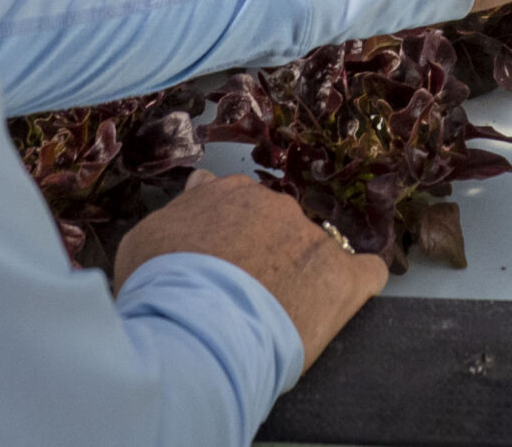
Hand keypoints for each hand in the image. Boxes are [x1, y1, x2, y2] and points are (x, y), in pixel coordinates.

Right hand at [115, 172, 385, 379]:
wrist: (195, 328)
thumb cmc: (161, 287)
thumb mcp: (145, 238)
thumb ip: (180, 209)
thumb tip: (199, 183)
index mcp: (231, 194)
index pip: (239, 206)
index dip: (231, 238)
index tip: (222, 264)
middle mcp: (277, 207)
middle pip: (277, 228)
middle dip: (265, 256)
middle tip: (243, 296)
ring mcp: (313, 240)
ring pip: (313, 251)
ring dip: (300, 274)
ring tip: (279, 313)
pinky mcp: (342, 279)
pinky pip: (366, 273)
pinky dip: (359, 283)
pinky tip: (350, 295)